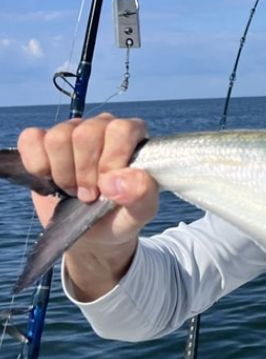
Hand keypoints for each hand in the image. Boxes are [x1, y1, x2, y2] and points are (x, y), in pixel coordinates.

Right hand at [17, 113, 158, 299]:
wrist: (91, 233)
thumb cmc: (120, 214)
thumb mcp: (141, 211)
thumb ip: (141, 193)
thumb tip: (116, 179)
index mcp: (132, 135)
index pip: (120, 130)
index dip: (110, 161)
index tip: (106, 188)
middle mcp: (103, 126)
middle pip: (85, 133)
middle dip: (84, 172)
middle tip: (89, 194)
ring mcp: (71, 130)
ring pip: (58, 136)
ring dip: (62, 172)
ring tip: (73, 189)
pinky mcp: (42, 142)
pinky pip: (31, 139)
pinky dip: (37, 165)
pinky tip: (49, 179)